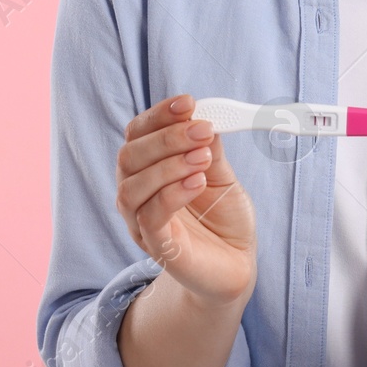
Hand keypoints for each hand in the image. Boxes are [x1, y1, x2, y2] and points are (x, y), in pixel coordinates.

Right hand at [116, 94, 256, 306]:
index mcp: (148, 168)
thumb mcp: (221, 175)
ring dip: (168, 165)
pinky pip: (149, 216)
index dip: (158, 115)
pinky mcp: (156, 246)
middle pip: (129, 155)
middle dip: (166, 138)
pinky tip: (197, 181)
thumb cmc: (223, 217)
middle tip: (202, 130)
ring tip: (203, 157)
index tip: (187, 103)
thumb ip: (209, 149)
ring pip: (132, 186)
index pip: (137, 133)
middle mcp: (137, 192)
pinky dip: (172, 193)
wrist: (236, 264)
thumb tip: (204, 118)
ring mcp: (141, 221)